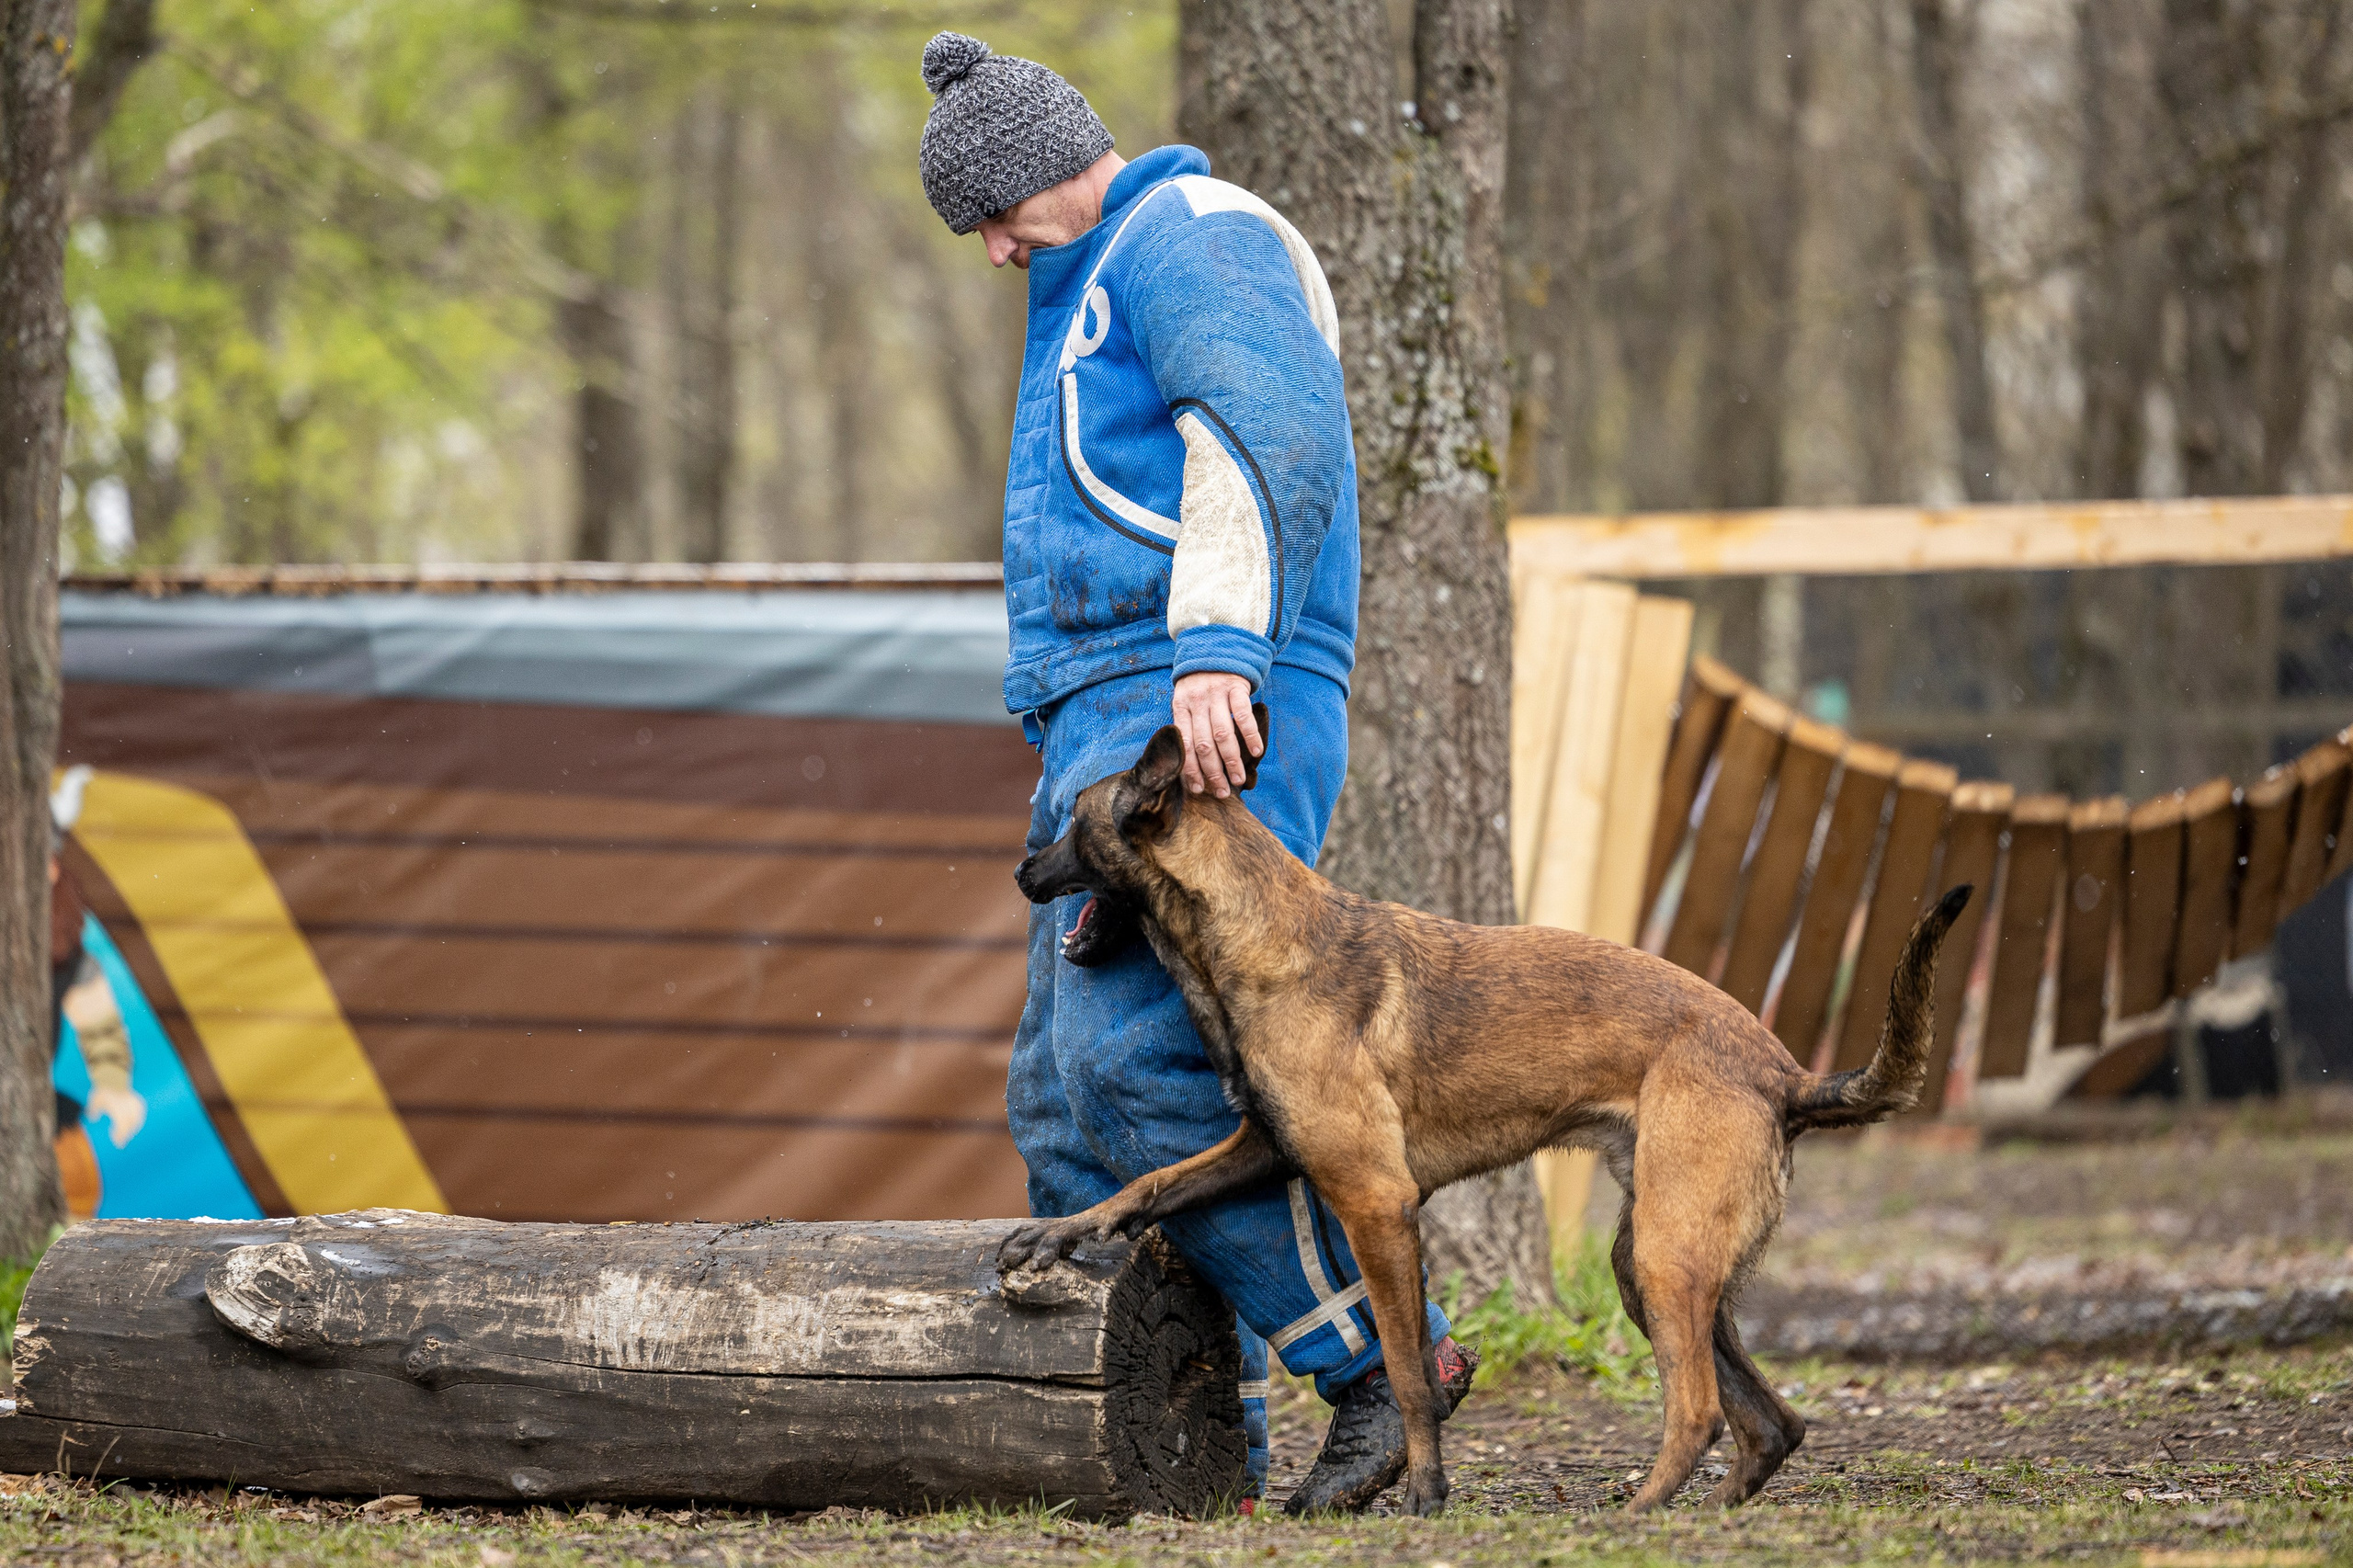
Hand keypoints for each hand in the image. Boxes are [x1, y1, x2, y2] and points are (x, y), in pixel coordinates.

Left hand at [84, 1082, 146, 1147]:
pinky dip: (138, 1121)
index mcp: (117, 1106)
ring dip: (133, 1130)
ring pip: (137, 1119)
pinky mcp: (138, 1101)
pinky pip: (141, 1114)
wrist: (113, 1077)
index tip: (116, 1142)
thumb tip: (93, 1119)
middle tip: (121, 1144)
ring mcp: (134, 1103)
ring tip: (128, 1137)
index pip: (121, 1124)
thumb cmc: (102, 1091)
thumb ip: (93, 1110)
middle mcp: (127, 1105)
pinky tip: (135, 1127)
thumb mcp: (94, 1100)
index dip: (120, 1134)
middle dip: (126, 1135)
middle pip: (130, 1124)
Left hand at [1172, 672, 1262, 797]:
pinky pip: (1243, 715)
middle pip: (1203, 744)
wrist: (1217, 645)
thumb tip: (1195, 765)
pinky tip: (1256, 751)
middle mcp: (1196, 701)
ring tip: (1239, 779)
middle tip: (1222, 792)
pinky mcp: (1235, 686)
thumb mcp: (1187, 699)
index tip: (1199, 789)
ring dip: (1232, 761)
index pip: (1184, 745)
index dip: (1191, 770)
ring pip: (1223, 734)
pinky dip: (1250, 735)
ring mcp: (1216, 693)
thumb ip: (1189, 725)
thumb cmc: (1201, 682)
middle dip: (1213, 772)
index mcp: (1180, 707)